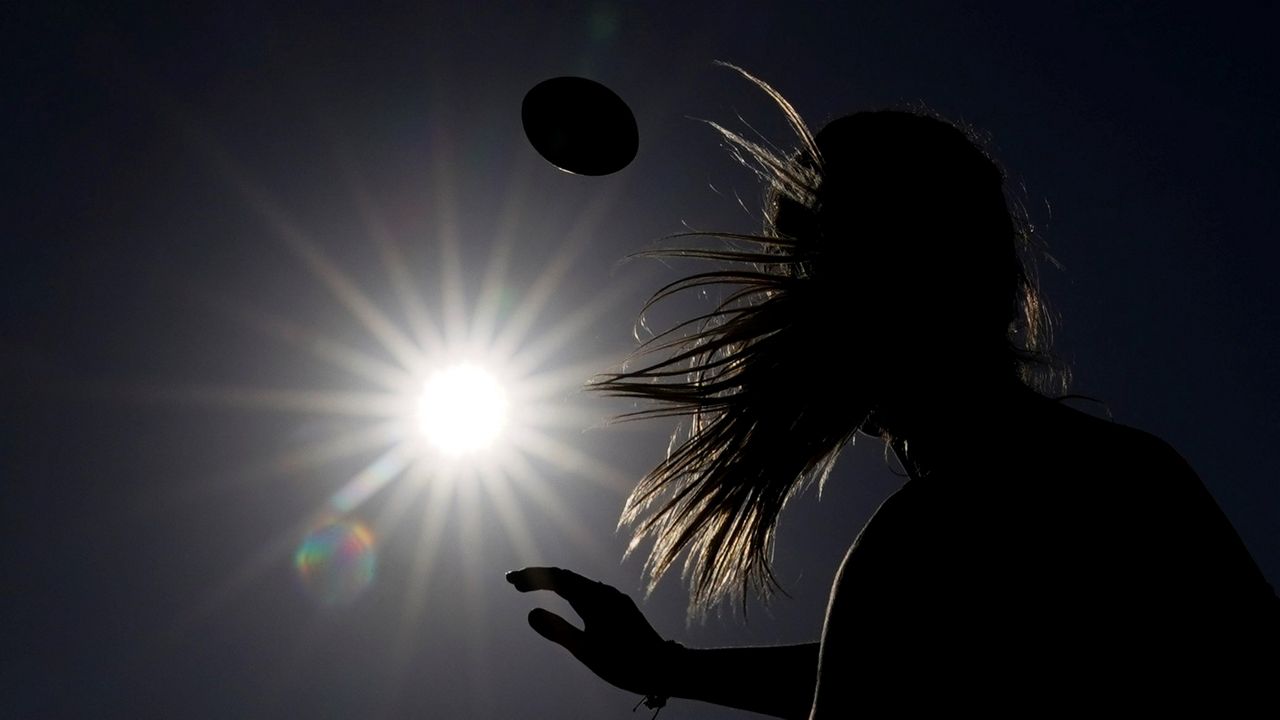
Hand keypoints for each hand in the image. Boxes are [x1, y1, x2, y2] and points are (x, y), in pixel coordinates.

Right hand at [506, 566, 678, 697]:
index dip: (532, 576)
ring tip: (532, 586)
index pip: (557, 578)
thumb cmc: (625, 663)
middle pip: (566, 577)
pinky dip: (569, 590)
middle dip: (539, 576)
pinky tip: (565, 597)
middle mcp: (604, 592)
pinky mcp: (620, 607)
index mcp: (594, 599)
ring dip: (553, 582)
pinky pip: (588, 590)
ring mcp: (614, 598)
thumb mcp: (586, 650)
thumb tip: (531, 612)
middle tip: (513, 581)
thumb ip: (558, 631)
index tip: (510, 579)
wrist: (666, 667)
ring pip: (578, 583)